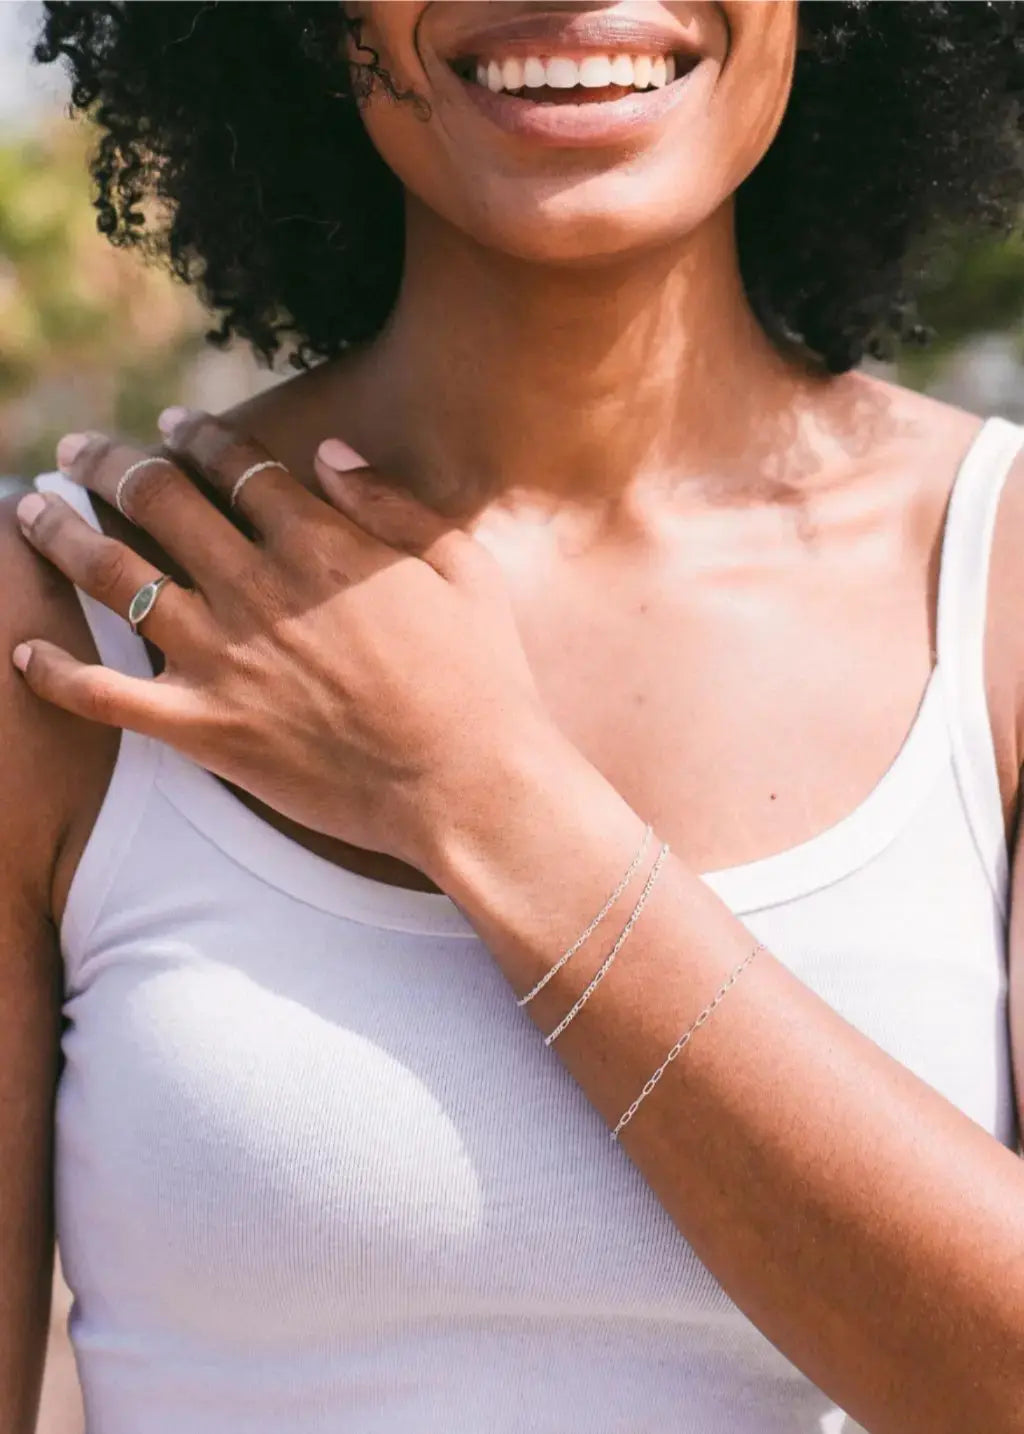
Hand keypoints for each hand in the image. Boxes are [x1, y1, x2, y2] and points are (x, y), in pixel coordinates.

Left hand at [12, 413, 550, 873]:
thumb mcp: (463, 567)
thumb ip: (393, 502)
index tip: (172, 423)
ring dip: (61, 533)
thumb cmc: (483, 679)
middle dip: (109, 463)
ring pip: (114, 576)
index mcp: (319, 543)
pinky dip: (56, 674)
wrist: (468, 784)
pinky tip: (23, 652)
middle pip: (159, 500)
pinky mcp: (205, 727)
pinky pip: (106, 696)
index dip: (197, 436)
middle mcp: (258, 586)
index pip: (237, 467)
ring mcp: (223, 657)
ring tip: (28, 508)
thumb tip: (331, 453)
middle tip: (77, 451)